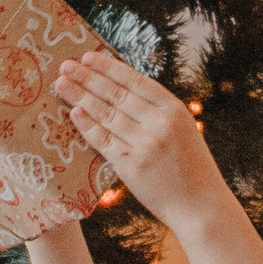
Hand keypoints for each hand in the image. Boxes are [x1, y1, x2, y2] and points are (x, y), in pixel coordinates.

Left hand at [55, 50, 225, 230]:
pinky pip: (102, 140)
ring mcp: (145, 144)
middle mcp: (160, 123)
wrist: (200, 206)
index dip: (109, 67)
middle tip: (66, 65)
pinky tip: (73, 111)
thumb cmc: (191, 168)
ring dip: (80, 96)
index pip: (135, 81)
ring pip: (105, 114)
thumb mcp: (183, 130)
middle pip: (116, 94)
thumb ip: (157, 112)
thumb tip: (122, 90)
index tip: (88, 57)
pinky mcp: (131, 165)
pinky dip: (86, 125)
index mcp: (174, 109)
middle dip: (88, 77)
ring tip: (61, 84)